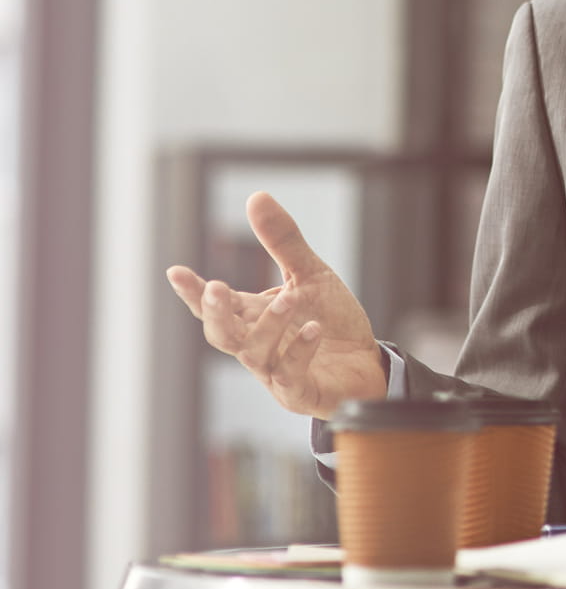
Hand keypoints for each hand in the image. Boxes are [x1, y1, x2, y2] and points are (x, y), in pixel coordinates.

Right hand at [164, 191, 386, 419]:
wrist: (367, 363)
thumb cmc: (332, 319)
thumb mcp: (311, 274)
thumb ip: (283, 242)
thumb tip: (256, 195)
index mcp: (252, 317)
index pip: (215, 305)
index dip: (193, 292)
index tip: (175, 272)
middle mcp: (257, 345)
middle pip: (222, 334)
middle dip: (214, 313)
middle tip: (216, 288)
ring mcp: (274, 373)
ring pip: (254, 354)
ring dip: (269, 324)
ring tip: (290, 298)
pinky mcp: (300, 393)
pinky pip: (291, 375)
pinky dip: (299, 351)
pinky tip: (313, 328)